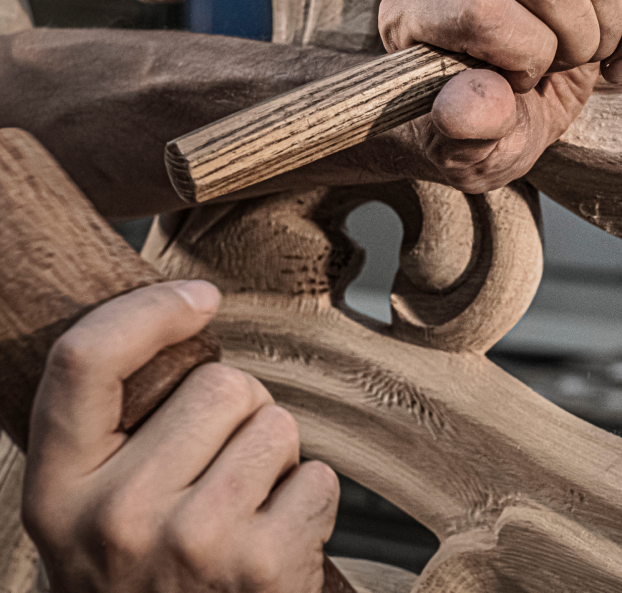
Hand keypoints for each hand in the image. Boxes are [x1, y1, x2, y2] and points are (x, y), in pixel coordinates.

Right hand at [22, 281, 338, 592]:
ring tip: (244, 510)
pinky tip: (274, 541)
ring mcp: (191, 544)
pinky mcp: (261, 568)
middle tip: (218, 474)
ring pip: (276, 424)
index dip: (149, 310)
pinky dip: (308, 502)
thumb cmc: (145, 571)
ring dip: (274, 459)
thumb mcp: (94, 503)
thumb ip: (119, 427)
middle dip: (239, 414)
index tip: (199, 300)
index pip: (85, 361)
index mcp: (58, 489)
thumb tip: (188, 312)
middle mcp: (115, 517)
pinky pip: (318, 478)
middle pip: (220, 384)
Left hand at [379, 0, 621, 192]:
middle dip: (569, 43)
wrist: (488, 116)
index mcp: (415, 12)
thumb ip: (465, 131)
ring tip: (572, 62)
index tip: (517, 86)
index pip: (482, 8)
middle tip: (550, 74)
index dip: (520, 57)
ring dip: (603, 33)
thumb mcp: (461, 153)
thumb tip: (478, 98)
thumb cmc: (467, 135)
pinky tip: (610, 51)